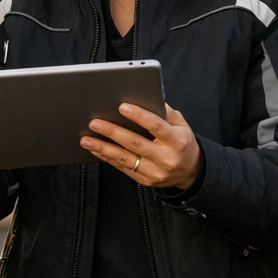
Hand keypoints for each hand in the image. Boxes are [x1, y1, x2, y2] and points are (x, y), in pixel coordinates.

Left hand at [82, 103, 200, 189]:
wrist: (190, 172)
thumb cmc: (183, 143)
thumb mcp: (182, 125)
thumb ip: (166, 112)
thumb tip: (147, 97)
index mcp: (177, 141)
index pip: (156, 126)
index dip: (139, 116)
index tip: (122, 107)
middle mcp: (166, 158)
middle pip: (135, 143)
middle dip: (113, 132)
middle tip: (95, 123)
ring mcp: (155, 172)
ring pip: (125, 159)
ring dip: (103, 148)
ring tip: (86, 139)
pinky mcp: (145, 181)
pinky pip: (122, 168)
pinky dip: (107, 158)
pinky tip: (96, 149)